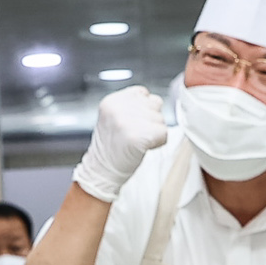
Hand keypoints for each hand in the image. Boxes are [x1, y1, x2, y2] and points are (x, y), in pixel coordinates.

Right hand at [73, 85, 166, 201]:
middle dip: (150, 120)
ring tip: (137, 140)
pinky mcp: (140, 136)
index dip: (143, 109)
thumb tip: (154, 101)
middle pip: (155, 104)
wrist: (101, 171)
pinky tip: (143, 147)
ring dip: (154, 131)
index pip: (143, 93)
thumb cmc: (110, 147)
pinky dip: (158, 142)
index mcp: (112, 101)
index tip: (132, 123)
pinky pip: (164, 133)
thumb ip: (131, 105)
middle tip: (134, 134)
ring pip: (161, 118)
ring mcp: (129, 122)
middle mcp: (120, 108)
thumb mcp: (113, 117)